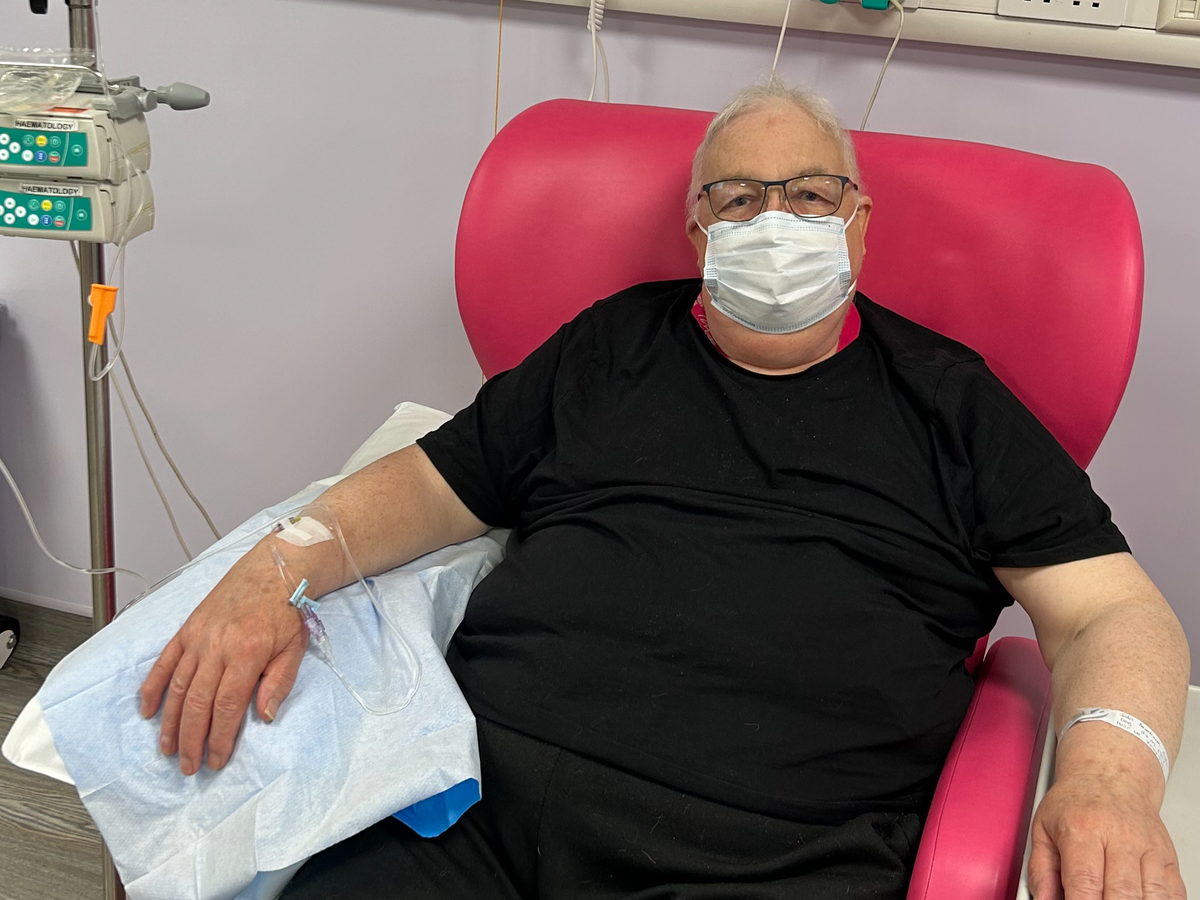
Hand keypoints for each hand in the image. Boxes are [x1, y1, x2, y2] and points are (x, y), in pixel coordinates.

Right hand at [139, 544, 307, 774]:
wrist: (273, 569)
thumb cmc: (287, 609)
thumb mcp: (295, 647)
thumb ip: (279, 682)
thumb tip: (265, 717)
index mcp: (247, 653)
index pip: (228, 707)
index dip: (220, 738)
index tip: (216, 761)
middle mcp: (217, 647)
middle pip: (197, 703)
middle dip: (191, 739)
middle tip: (189, 766)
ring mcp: (198, 638)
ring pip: (177, 687)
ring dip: (170, 722)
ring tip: (168, 749)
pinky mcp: (187, 630)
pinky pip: (164, 663)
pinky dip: (153, 688)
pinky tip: (147, 711)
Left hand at [1029, 774, 1185, 899]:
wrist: (1110, 774)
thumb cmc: (1076, 802)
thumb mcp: (1044, 827)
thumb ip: (1040, 869)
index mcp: (1084, 828)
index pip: (1085, 882)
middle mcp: (1120, 837)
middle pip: (1122, 894)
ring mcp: (1148, 847)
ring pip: (1152, 895)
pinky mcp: (1168, 856)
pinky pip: (1173, 892)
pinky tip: (1140, 899)